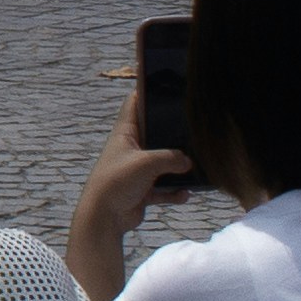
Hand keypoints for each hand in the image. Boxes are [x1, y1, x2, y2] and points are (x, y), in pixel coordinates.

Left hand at [65, 89, 194, 300]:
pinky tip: (185, 194)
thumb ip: (172, 158)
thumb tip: (190, 161)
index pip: (135, 104)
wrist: (104, 218)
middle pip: (156, 134)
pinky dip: (174, 192)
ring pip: (164, 163)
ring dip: (178, 167)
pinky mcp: (143, 189)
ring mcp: (137, 169)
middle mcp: (131, 148)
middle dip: (173, 133)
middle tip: (194, 128)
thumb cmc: (117, 182)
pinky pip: (164, 188)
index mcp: (125, 133)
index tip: (165, 82)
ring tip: (196, 167)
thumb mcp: (147, 163)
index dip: (147, 92)